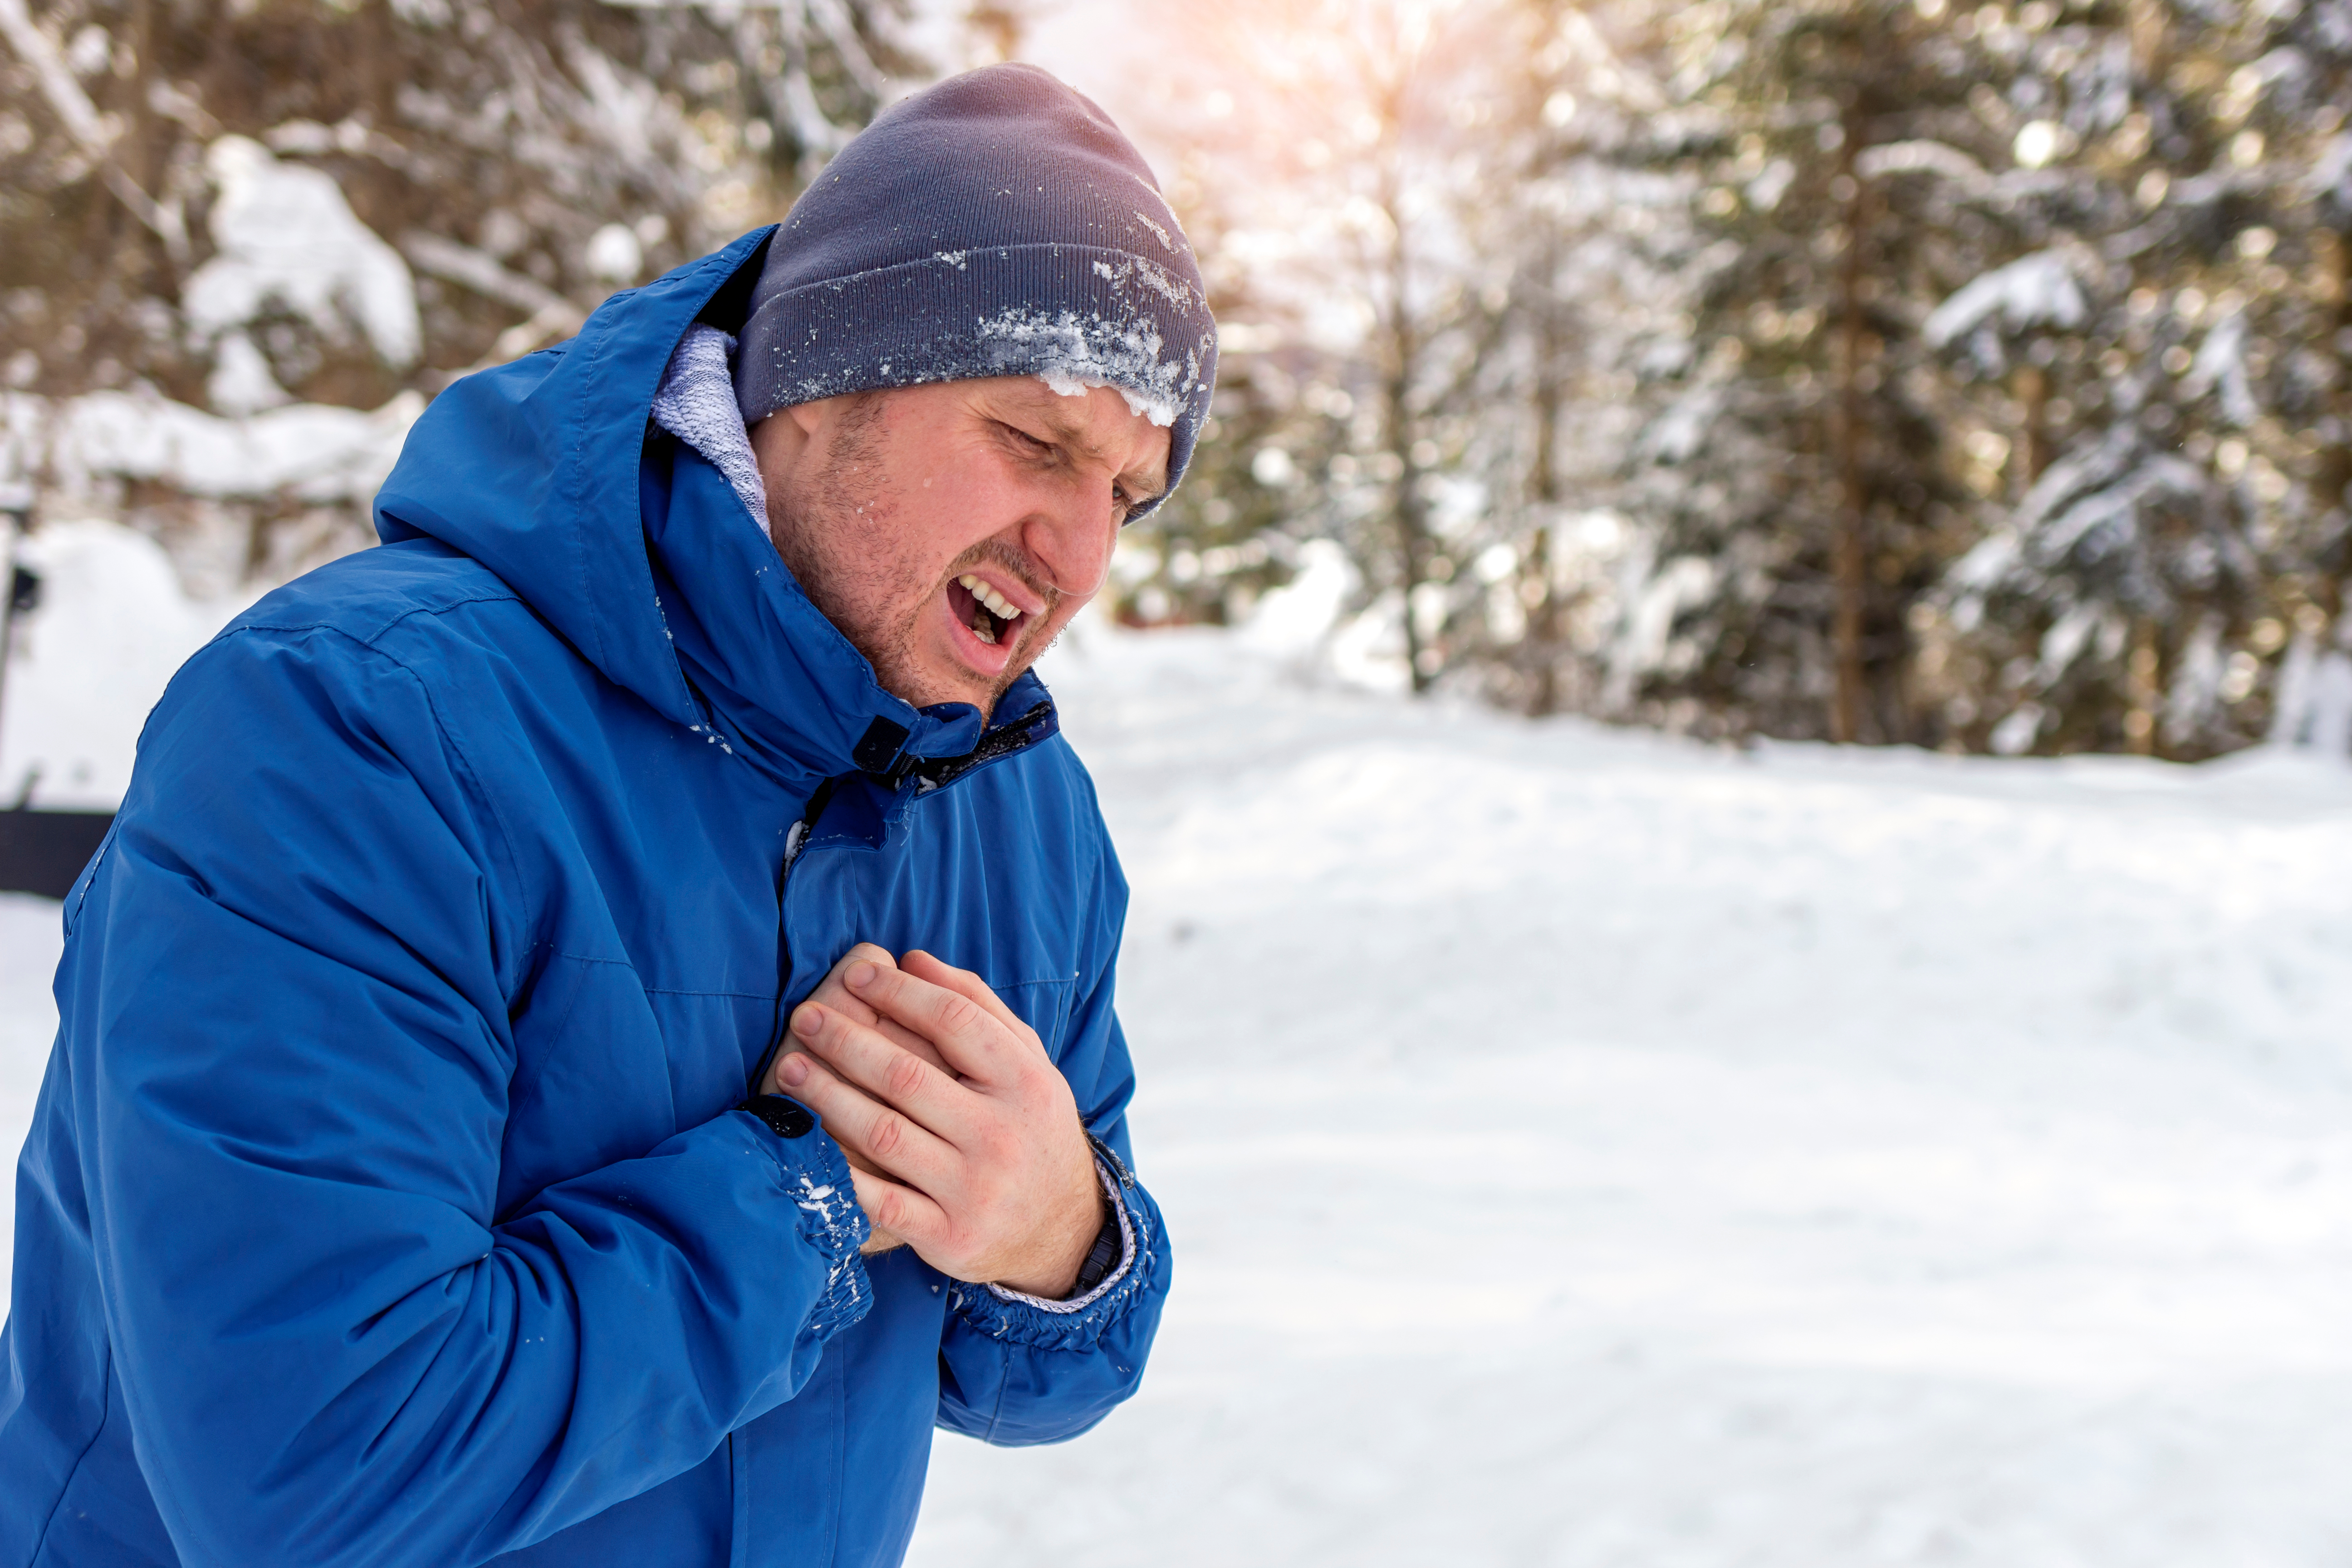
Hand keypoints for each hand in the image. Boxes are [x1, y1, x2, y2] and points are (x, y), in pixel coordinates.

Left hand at [773, 950, 1103, 1296]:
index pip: (954, 1021)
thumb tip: (912, 959)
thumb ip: (977, 1006)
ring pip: (884, 1134)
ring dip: (827, 1097)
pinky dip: (840, 1171)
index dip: (898, 992)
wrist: (1063, 1229)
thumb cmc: (1031, 1127)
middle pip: (907, 1075)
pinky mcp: (948, 1235)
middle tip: (806, 1016)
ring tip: (790, 1068)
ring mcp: (973, 1189)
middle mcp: (1001, 1134)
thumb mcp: (1027, 1063)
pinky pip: (879, 1202)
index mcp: (1025, 1082)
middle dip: (846, 1041)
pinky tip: (805, 1141)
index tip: (855, 975)